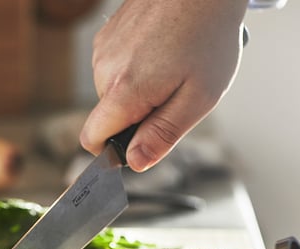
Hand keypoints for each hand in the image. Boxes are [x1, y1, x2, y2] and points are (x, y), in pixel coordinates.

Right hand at [80, 0, 246, 170]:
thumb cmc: (208, 35)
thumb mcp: (197, 98)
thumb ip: (162, 136)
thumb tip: (134, 162)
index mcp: (123, 91)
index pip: (92, 139)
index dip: (112, 149)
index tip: (137, 141)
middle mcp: (104, 70)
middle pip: (106, 117)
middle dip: (135, 116)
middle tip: (171, 94)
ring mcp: (103, 50)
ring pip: (111, 93)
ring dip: (137, 91)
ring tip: (169, 66)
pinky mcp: (107, 35)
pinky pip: (113, 69)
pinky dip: (134, 68)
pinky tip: (159, 50)